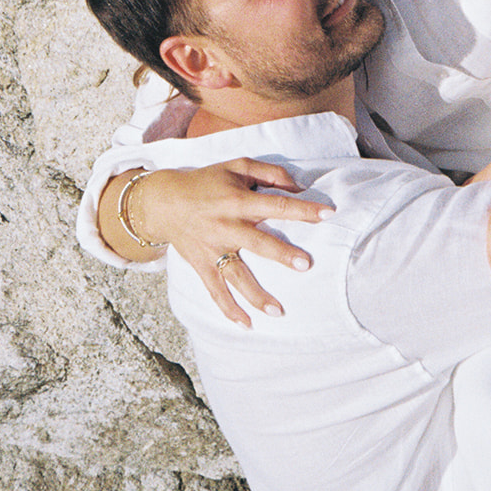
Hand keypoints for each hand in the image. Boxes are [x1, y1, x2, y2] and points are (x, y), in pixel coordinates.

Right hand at [133, 160, 334, 327]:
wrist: (162, 202)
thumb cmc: (205, 182)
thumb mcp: (236, 166)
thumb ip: (269, 173)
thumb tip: (298, 187)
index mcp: (236, 200)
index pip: (275, 204)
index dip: (302, 209)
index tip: (328, 214)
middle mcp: (225, 226)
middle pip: (257, 243)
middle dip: (281, 254)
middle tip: (305, 265)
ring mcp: (212, 249)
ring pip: (237, 275)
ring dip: (257, 294)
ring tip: (279, 311)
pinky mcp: (202, 265)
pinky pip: (216, 291)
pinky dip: (229, 309)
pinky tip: (247, 325)